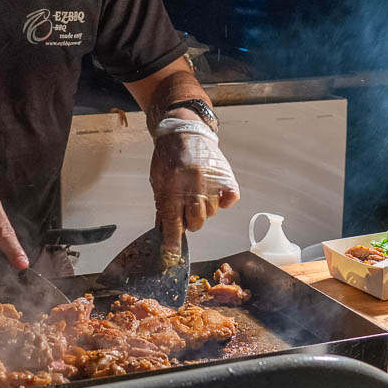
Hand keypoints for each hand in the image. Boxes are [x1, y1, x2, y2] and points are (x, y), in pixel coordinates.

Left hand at [149, 117, 240, 257]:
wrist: (184, 131)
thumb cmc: (167, 156)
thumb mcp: (157, 182)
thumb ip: (161, 207)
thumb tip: (162, 232)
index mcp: (171, 190)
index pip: (173, 224)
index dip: (172, 243)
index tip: (172, 256)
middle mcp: (192, 188)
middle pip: (196, 224)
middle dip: (189, 222)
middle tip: (186, 209)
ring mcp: (211, 182)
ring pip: (211, 213)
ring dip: (204, 209)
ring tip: (197, 193)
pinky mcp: (225, 177)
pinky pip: (230, 200)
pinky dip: (224, 200)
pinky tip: (215, 193)